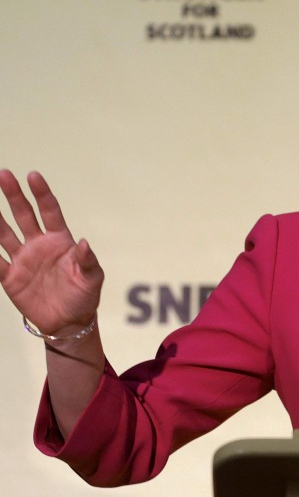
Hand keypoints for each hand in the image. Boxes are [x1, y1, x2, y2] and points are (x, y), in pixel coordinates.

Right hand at [0, 170, 103, 334]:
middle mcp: (39, 245)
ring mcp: (22, 259)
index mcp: (60, 240)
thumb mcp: (92, 278)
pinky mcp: (10, 277)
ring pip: (3, 233)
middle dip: (13, 195)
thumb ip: (87, 261)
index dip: (41, 193)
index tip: (33, 175)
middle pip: (23, 215)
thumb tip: (84, 243)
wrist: (69, 322)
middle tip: (3, 174)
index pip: (49, 211)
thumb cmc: (85, 296)